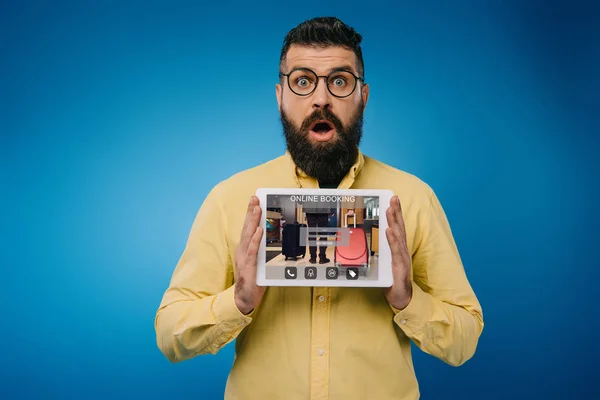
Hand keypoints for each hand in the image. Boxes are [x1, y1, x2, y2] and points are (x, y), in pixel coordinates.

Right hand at [234, 196, 265, 314]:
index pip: (248, 228)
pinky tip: (259, 232)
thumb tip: (272, 236)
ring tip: (257, 209)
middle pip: (246, 228)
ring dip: (253, 222)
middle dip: (250, 212)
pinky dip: (255, 240)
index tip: (255, 200)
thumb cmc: (253, 280)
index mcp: (244, 249)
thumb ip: (262, 249)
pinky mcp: (248, 267)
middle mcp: (242, 251)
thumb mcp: (258, 261)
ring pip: (248, 236)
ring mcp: (244, 258)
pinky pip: (252, 251)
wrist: (244, 299)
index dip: (250, 214)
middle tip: (254, 198)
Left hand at [383, 196, 412, 309]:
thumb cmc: (393, 281)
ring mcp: (402, 259)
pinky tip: (390, 231)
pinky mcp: (400, 268)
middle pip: (400, 228)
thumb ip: (381, 252)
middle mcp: (402, 251)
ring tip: (390, 210)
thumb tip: (370, 240)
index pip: (397, 228)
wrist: (402, 299)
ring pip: (398, 237)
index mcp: (398, 249)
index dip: (396, 213)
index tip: (393, 200)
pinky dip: (393, 240)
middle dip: (396, 212)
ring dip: (394, 222)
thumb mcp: (385, 263)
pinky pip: (396, 252)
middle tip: (393, 198)